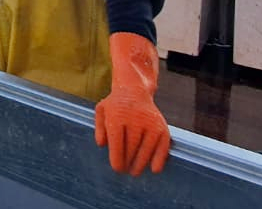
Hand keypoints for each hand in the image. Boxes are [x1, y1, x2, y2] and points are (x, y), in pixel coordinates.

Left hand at [94, 33, 171, 175]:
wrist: (135, 90)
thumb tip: (102, 145)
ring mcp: (150, 123)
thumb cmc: (115, 105)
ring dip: (141, 164)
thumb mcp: (101, 111)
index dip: (117, 159)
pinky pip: (162, 146)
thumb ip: (99, 128)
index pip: (117, 143)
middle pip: (131, 149)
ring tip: (135, 171)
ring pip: (146, 149)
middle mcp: (135, 119)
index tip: (117, 168)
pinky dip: (159, 159)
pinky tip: (155, 169)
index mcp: (117, 116)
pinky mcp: (162, 127)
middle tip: (125, 171)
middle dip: (127, 163)